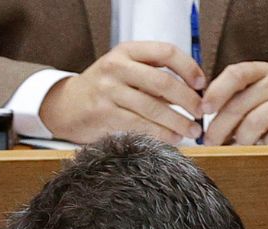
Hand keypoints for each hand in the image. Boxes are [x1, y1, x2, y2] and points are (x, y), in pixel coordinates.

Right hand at [40, 41, 206, 144]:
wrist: (66, 105)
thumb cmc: (103, 88)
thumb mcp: (126, 69)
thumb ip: (154, 74)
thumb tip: (193, 92)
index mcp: (127, 51)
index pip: (166, 52)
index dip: (189, 68)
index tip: (201, 84)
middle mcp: (117, 67)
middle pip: (163, 83)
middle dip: (187, 100)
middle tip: (200, 112)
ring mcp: (109, 91)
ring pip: (153, 108)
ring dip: (177, 122)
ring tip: (190, 130)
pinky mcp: (104, 115)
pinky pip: (139, 125)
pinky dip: (159, 134)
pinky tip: (171, 138)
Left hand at [201, 62, 267, 145]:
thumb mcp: (262, 89)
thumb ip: (237, 98)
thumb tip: (204, 120)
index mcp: (262, 71)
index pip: (236, 74)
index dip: (217, 91)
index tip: (204, 109)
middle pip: (240, 105)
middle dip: (219, 128)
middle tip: (209, 143)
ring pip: (255, 123)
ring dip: (238, 141)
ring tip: (232, 149)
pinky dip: (262, 148)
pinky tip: (257, 151)